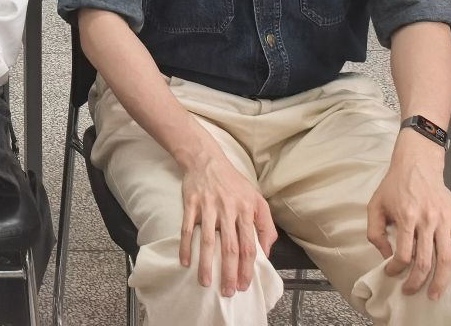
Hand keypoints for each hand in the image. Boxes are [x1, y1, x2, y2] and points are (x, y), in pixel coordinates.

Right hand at [179, 145, 275, 296]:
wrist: (206, 159)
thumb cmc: (233, 183)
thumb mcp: (257, 199)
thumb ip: (265, 226)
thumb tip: (266, 252)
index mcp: (246, 210)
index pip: (248, 245)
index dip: (247, 268)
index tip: (244, 285)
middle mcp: (228, 209)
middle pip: (229, 247)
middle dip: (229, 272)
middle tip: (228, 291)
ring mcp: (208, 206)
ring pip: (208, 241)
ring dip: (207, 264)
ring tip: (205, 283)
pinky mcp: (191, 203)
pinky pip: (187, 228)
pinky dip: (186, 246)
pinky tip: (185, 261)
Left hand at [368, 141, 450, 299]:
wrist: (417, 165)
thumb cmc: (394, 186)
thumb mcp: (375, 205)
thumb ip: (375, 232)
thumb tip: (385, 254)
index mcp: (406, 216)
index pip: (403, 253)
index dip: (396, 268)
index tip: (390, 273)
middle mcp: (427, 220)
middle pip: (425, 261)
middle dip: (416, 281)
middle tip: (410, 291)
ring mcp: (445, 221)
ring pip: (446, 259)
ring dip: (440, 281)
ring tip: (434, 295)